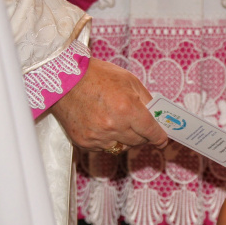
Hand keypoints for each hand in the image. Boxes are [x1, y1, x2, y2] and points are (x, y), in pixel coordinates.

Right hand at [50, 58, 167, 151]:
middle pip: (139, 142)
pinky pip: (105, 148)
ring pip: (122, 147)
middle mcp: (113, 126)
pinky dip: (108, 140)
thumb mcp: (130, 81)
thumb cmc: (98, 76)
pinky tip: (103, 125)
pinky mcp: (84, 142)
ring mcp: (97, 136)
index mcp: (127, 109)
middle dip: (143, 135)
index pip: (151, 132)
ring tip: (119, 123)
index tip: (162, 140)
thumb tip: (159, 118)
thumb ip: (147, 101)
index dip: (159, 137)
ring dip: (126, 139)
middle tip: (141, 126)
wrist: (63, 78)